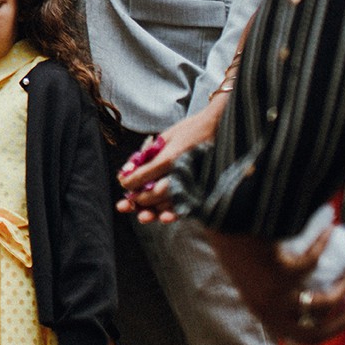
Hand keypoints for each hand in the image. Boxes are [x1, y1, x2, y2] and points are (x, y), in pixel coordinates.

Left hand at [117, 100, 225, 222]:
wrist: (221, 128)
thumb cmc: (192, 129)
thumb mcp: (166, 136)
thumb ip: (149, 153)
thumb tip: (129, 167)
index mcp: (170, 157)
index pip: (143, 176)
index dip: (129, 182)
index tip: (122, 182)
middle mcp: (181, 173)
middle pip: (154, 193)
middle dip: (138, 200)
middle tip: (128, 200)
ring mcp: (193, 183)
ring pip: (169, 204)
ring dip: (154, 211)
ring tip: (142, 215)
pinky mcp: (204, 189)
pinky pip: (187, 206)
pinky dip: (174, 213)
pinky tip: (165, 217)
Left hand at [208, 228, 344, 343]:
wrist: (220, 224)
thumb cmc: (233, 247)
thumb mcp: (249, 279)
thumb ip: (271, 295)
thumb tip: (306, 300)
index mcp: (262, 312)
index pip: (299, 338)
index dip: (324, 331)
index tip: (339, 317)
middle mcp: (269, 309)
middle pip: (314, 334)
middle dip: (340, 323)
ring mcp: (276, 293)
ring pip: (323, 304)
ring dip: (341, 289)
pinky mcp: (283, 272)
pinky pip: (315, 263)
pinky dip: (323, 246)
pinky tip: (328, 233)